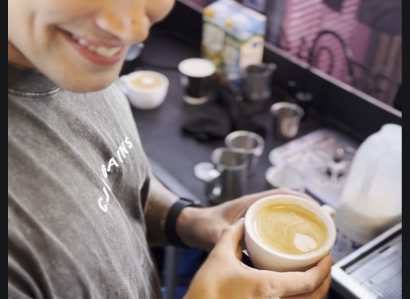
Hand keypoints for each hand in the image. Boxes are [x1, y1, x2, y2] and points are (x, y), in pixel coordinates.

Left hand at [177, 189, 318, 250]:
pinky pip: (278, 222)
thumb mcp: (215, 231)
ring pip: (285, 212)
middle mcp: (256, 206)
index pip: (281, 194)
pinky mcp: (255, 224)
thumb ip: (227, 236)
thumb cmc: (204, 224)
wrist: (193, 225)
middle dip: (308, 209)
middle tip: (324, 223)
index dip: (301, 199)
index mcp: (251, 202)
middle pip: (288, 202)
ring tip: (317, 232)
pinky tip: (296, 243)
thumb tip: (243, 246)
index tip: (317, 207)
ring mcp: (257, 214)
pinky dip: (290, 228)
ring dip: (301, 218)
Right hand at [184, 219, 332, 298]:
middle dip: (324, 280)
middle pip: (314, 297)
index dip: (323, 269)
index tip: (327, 257)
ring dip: (314, 292)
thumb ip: (232, 235)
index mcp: (268, 288)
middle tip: (324, 264)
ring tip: (313, 275)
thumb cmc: (205, 292)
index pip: (308, 281)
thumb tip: (243, 223)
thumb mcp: (218, 256)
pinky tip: (295, 289)